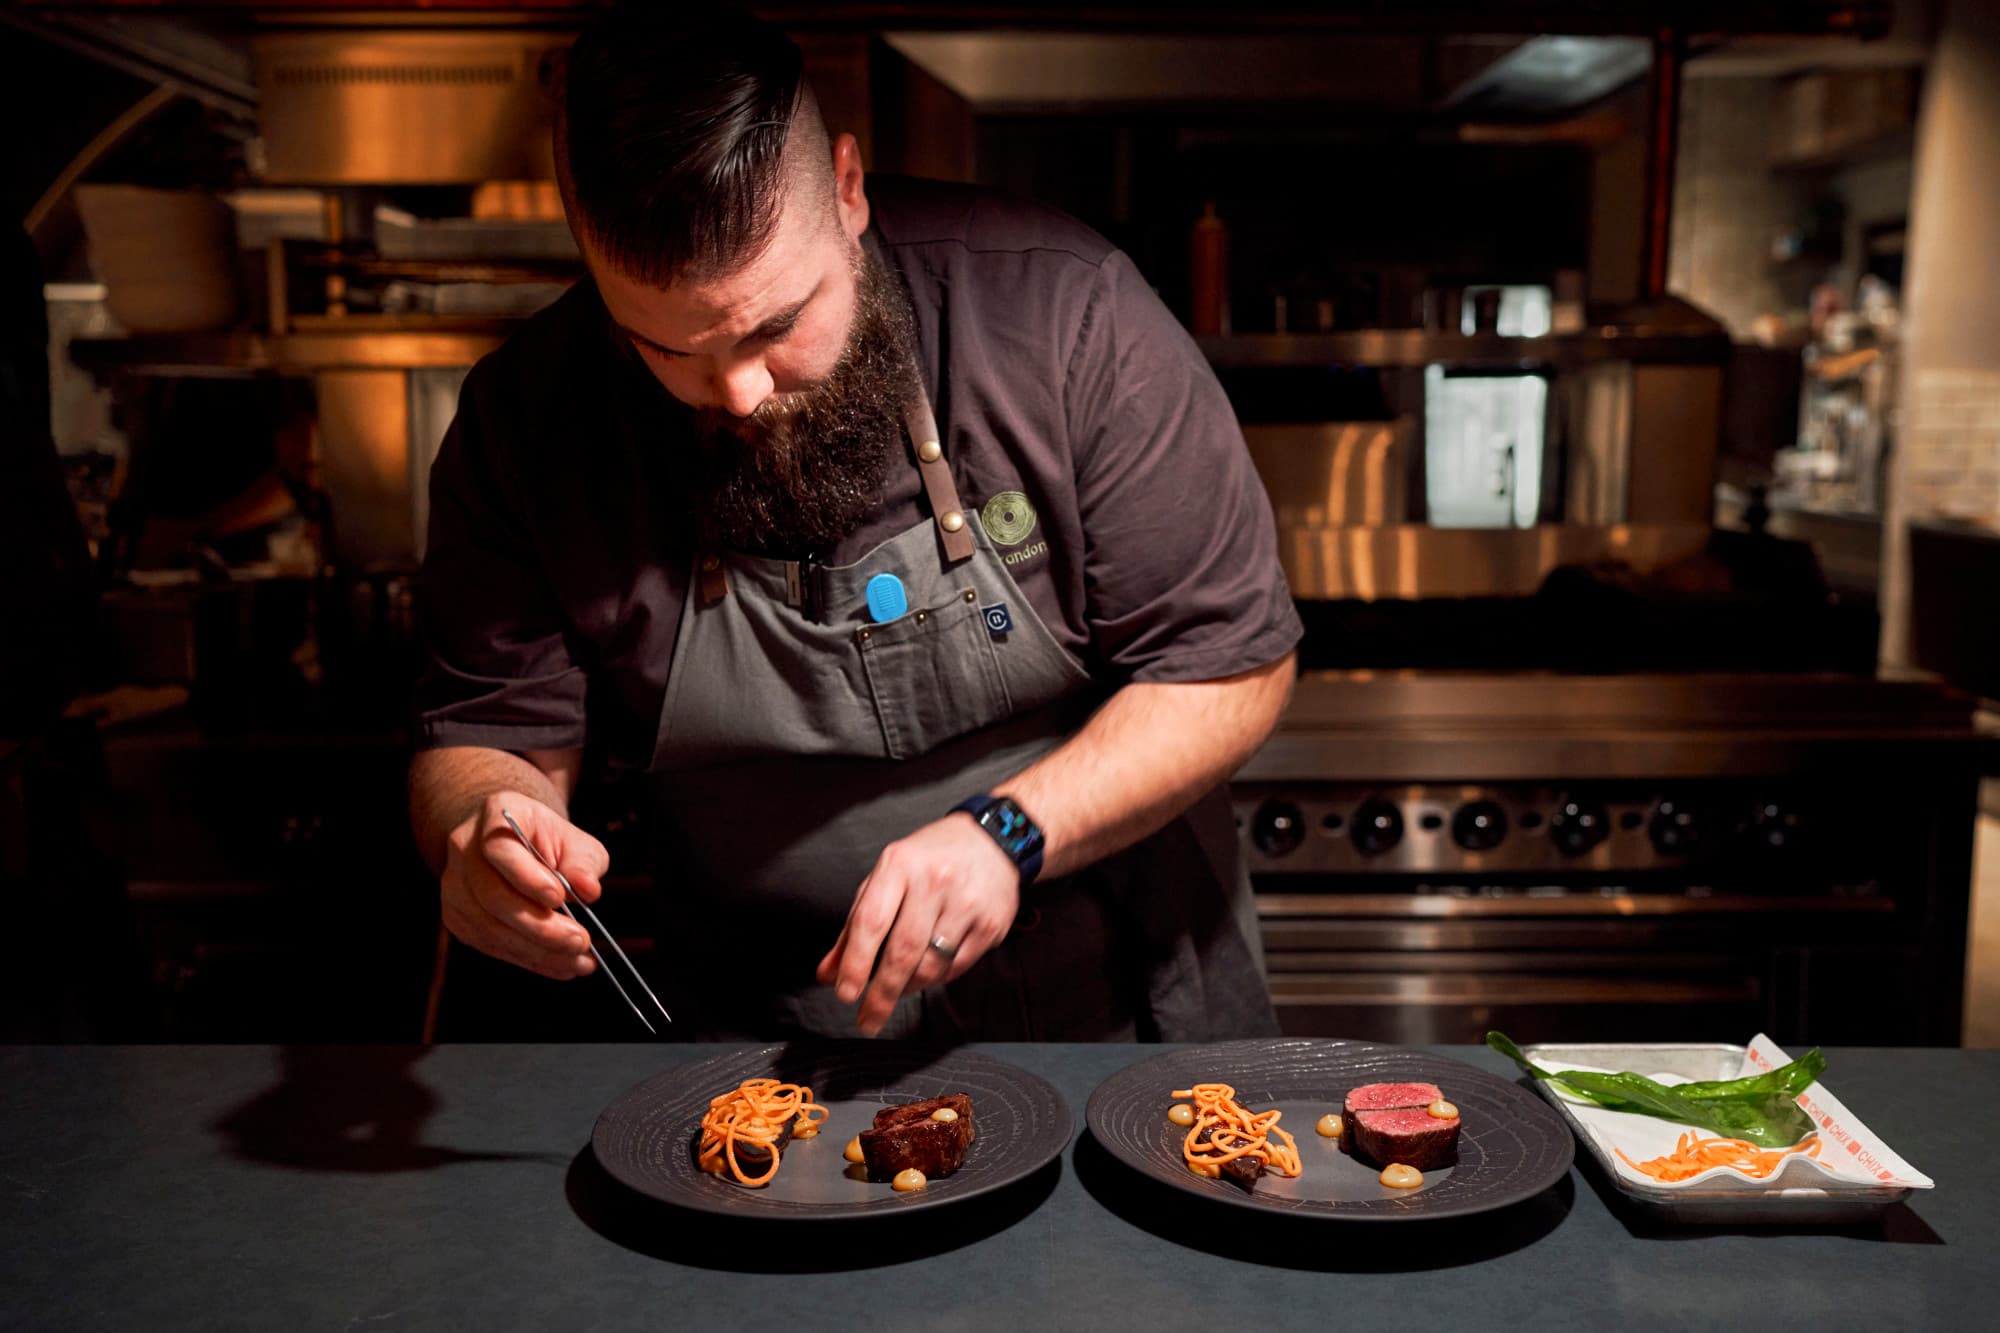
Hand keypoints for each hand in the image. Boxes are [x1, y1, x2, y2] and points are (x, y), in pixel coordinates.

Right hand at [439, 792, 608, 980]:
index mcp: (494, 815)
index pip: (499, 848)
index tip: (559, 898)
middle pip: (492, 895)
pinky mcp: (457, 917)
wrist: (513, 843)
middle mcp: (464, 849)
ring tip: (578, 960)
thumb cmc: (547, 841)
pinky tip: (560, 965)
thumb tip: (588, 890)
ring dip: (538, 950)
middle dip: (539, 926)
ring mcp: (455, 885)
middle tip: (580, 941)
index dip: (526, 876)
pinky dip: (528, 959)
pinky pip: (490, 944)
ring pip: (490, 927)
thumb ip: (584, 862)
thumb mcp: (575, 841)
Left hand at [815, 813, 1019, 1035]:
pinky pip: (957, 968)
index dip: (855, 963)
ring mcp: (965, 903)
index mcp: (899, 865)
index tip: (845, 993)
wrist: (994, 839)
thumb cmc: (931, 859)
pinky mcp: (990, 924)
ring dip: (909, 988)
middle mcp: (933, 882)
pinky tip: (927, 973)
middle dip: (881, 994)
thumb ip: (855, 926)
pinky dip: (937, 979)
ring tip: (898, 989)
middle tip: (868, 1019)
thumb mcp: (886, 877)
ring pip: (931, 966)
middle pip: (903, 952)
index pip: (871, 922)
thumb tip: (829, 973)